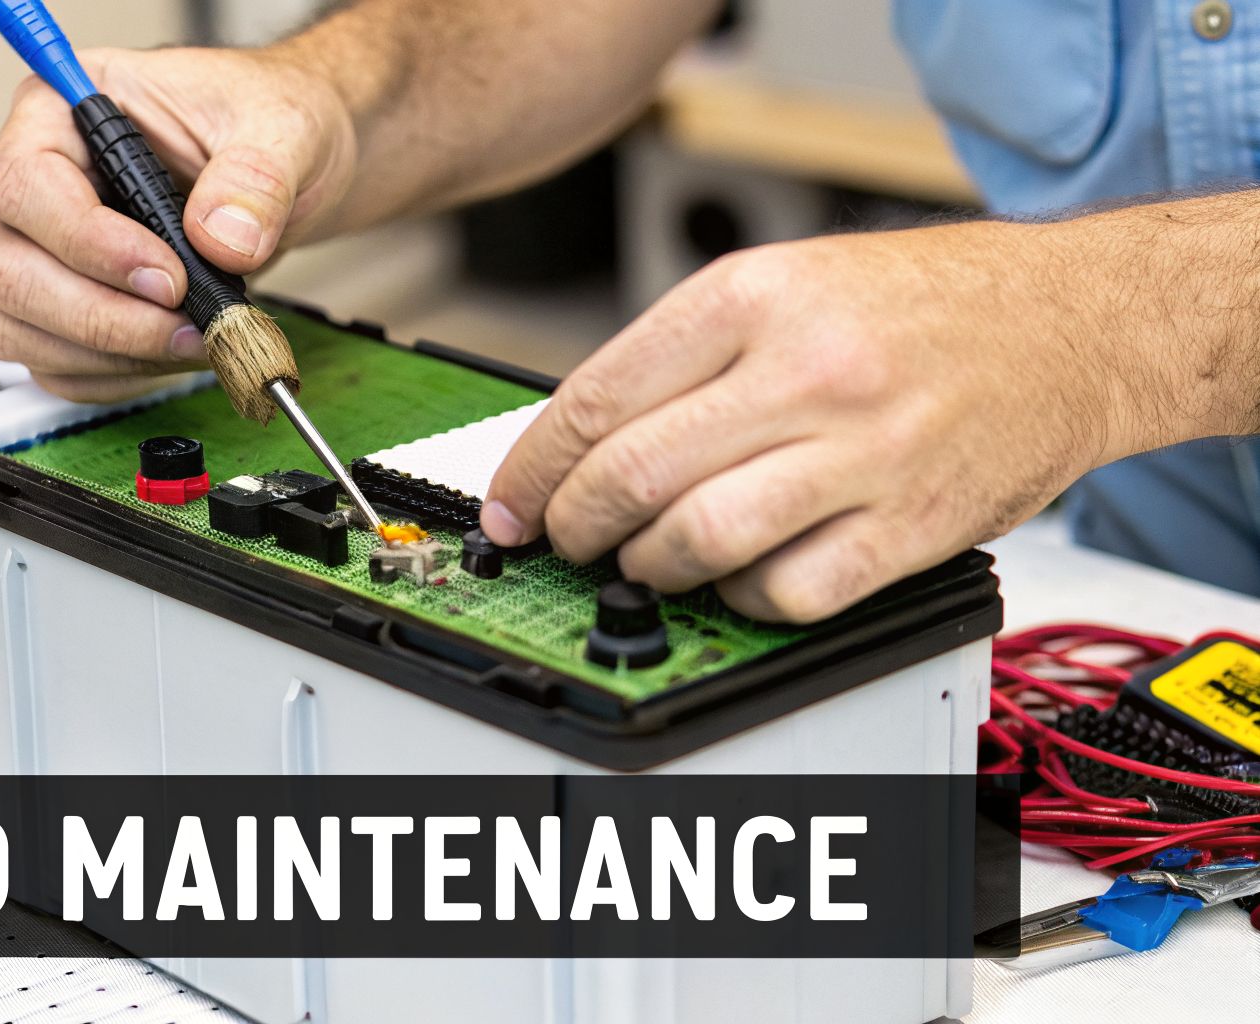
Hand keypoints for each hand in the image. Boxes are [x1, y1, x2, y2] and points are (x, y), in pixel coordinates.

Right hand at [0, 47, 357, 401]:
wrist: (281, 172)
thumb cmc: (260, 123)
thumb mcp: (277, 128)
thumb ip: (254, 178)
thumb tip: (222, 239)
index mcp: (62, 111)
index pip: (25, 184)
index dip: (89, 244)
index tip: (169, 278)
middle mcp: (31, 184)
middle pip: (7, 268)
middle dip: (100, 316)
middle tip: (186, 325)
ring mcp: (32, 251)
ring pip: (12, 326)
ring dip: (104, 354)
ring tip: (191, 340)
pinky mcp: (54, 309)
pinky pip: (48, 364)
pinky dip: (110, 375)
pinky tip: (170, 354)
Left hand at [480, 221, 1153, 621]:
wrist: (1072, 321)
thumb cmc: (924, 305)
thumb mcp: (788, 281)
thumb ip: (686, 354)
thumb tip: (579, 439)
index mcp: (754, 296)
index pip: (596, 398)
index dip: (531, 469)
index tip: (510, 505)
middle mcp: (806, 368)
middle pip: (633, 475)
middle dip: (575, 527)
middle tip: (567, 542)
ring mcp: (863, 451)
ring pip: (698, 541)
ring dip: (648, 568)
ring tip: (645, 562)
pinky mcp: (912, 525)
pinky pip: (789, 592)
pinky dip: (743, 600)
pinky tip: (739, 580)